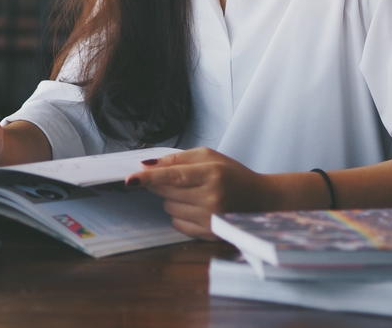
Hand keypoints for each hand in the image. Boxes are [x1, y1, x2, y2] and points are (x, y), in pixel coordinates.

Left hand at [125, 148, 270, 239]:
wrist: (260, 199)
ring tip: (193, 193)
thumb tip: (148, 165)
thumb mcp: (209, 157)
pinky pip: (177, 223)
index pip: (174, 176)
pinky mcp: (209, 233)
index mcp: (212, 173)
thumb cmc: (233, 174)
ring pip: (169, 208)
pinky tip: (195, 207)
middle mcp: (211, 197)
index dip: (150, 178)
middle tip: (176, 179)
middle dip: (161, 184)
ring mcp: (210, 218)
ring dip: (173, 199)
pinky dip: (179, 214)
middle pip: (166, 192)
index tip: (131, 180)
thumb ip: (178, 159)